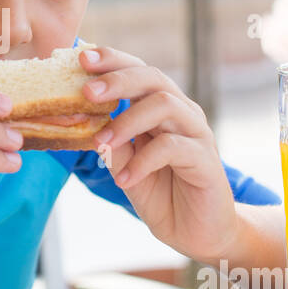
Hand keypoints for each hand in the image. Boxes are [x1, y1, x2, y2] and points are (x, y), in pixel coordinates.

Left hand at [80, 46, 237, 262]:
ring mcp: (196, 133)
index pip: (137, 71)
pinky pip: (172, 148)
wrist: (196, 232)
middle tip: (87, 92)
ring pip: (164, 105)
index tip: (81, 56)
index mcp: (159, 108)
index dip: (111, 60)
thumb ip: (112, 141)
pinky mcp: (205, 159)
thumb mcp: (125, 166)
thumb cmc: (161, 193)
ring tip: (101, 143)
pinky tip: (123, 179)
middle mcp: (180, 113)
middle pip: (153, 78)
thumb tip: (83, 118)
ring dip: (127, 121)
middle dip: (118, 79)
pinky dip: (142, 161)